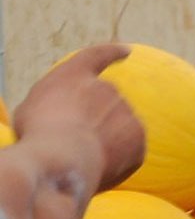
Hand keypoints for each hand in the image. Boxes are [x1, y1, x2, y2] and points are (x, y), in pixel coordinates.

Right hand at [15, 46, 145, 195]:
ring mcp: (126, 111)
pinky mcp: (138, 137)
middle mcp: (106, 87)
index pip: (97, 56)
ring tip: (79, 158)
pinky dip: (115, 160)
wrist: (62, 155)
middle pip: (105, 106)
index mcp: (74, 75)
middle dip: (94, 123)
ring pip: (117, 130)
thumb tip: (67, 117)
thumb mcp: (31, 109)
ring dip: (103, 142)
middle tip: (72, 143)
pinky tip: (96, 167)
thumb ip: (55, 104)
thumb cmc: (37, 134)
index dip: (111, 53)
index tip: (125, 51)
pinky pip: (128, 152)